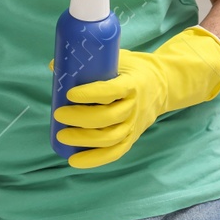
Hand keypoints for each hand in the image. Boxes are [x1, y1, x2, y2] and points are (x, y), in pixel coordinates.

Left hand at [51, 25, 219, 168]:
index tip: (69, 94)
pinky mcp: (132, 137)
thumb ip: (90, 61)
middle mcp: (135, 106)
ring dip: (84, 140)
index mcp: (132, 84)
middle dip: (80, 118)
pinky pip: (115, 152)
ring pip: (110, 138)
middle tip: (58, 114)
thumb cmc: (131, 69)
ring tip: (61, 135)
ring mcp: (134, 124)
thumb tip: (55, 67)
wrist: (163, 85)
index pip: (111, 91)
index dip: (90, 94)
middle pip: (108, 117)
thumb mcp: (117, 58)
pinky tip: (74, 161)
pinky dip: (95, 159)